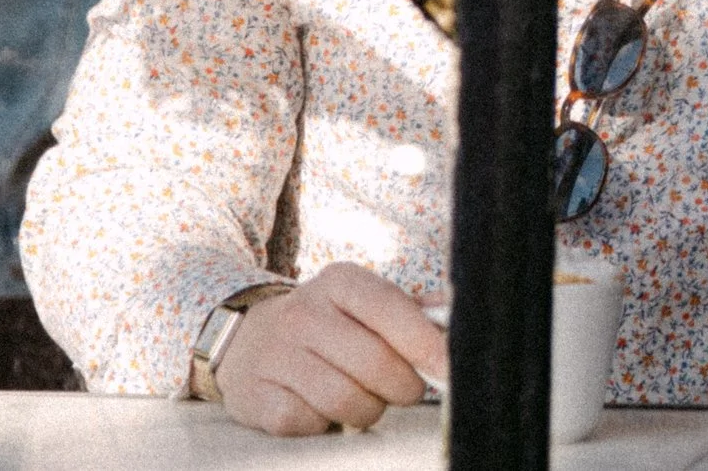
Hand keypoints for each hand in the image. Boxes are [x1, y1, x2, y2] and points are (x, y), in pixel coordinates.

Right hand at [215, 262, 446, 435]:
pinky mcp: (255, 396)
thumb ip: (413, 312)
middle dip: (404, 387)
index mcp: (340, 282)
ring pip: (345, 400)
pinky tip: (322, 408)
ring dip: (368, 410)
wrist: (245, 340)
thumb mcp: (363, 304)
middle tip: (406, 390)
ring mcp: (276, 355)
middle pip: (375, 363)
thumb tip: (461, 317)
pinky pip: (310, 423)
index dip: (427, 344)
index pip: (392, 310)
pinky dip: (325, 425)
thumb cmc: (327, 325)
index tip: (449, 370)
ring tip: (366, 400)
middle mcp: (304, 313)